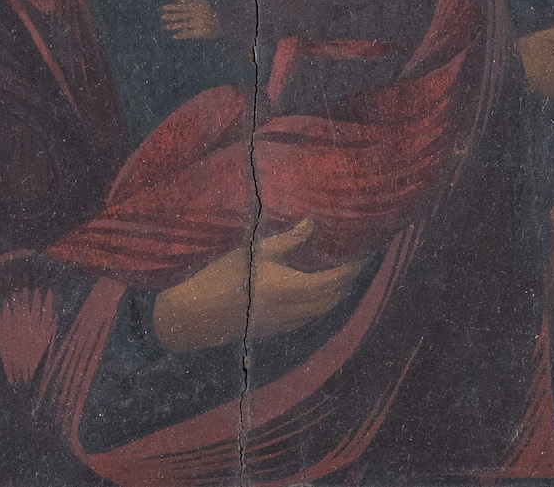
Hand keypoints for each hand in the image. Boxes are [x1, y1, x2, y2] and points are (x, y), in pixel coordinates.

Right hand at [153, 219, 363, 351]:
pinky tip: (312, 293)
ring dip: (333, 295)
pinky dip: (317, 306)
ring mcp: (281, 324)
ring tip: (338, 275)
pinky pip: (305, 319)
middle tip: (353, 261)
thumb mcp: (253, 251)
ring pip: (319, 312)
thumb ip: (286, 240)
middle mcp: (290, 310)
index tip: (362, 254)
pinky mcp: (270, 330)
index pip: (332, 281)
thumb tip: (312, 224)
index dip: (350, 269)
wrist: (192, 315)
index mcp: (288, 289)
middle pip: (331, 300)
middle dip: (346, 282)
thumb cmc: (219, 275)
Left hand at [162, 0, 222, 39]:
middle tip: (162, 17)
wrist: (223, 22)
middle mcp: (198, 14)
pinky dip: (182, 35)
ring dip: (175, 26)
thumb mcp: (198, 2)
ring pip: (185, 24)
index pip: (182, 6)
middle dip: (172, 16)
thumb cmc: (207, 11)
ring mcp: (200, 23)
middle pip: (182, 15)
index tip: (163, 8)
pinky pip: (190, 34)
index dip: (173, 7)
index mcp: (197, 6)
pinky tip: (174, 36)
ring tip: (166, 27)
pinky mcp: (201, 32)